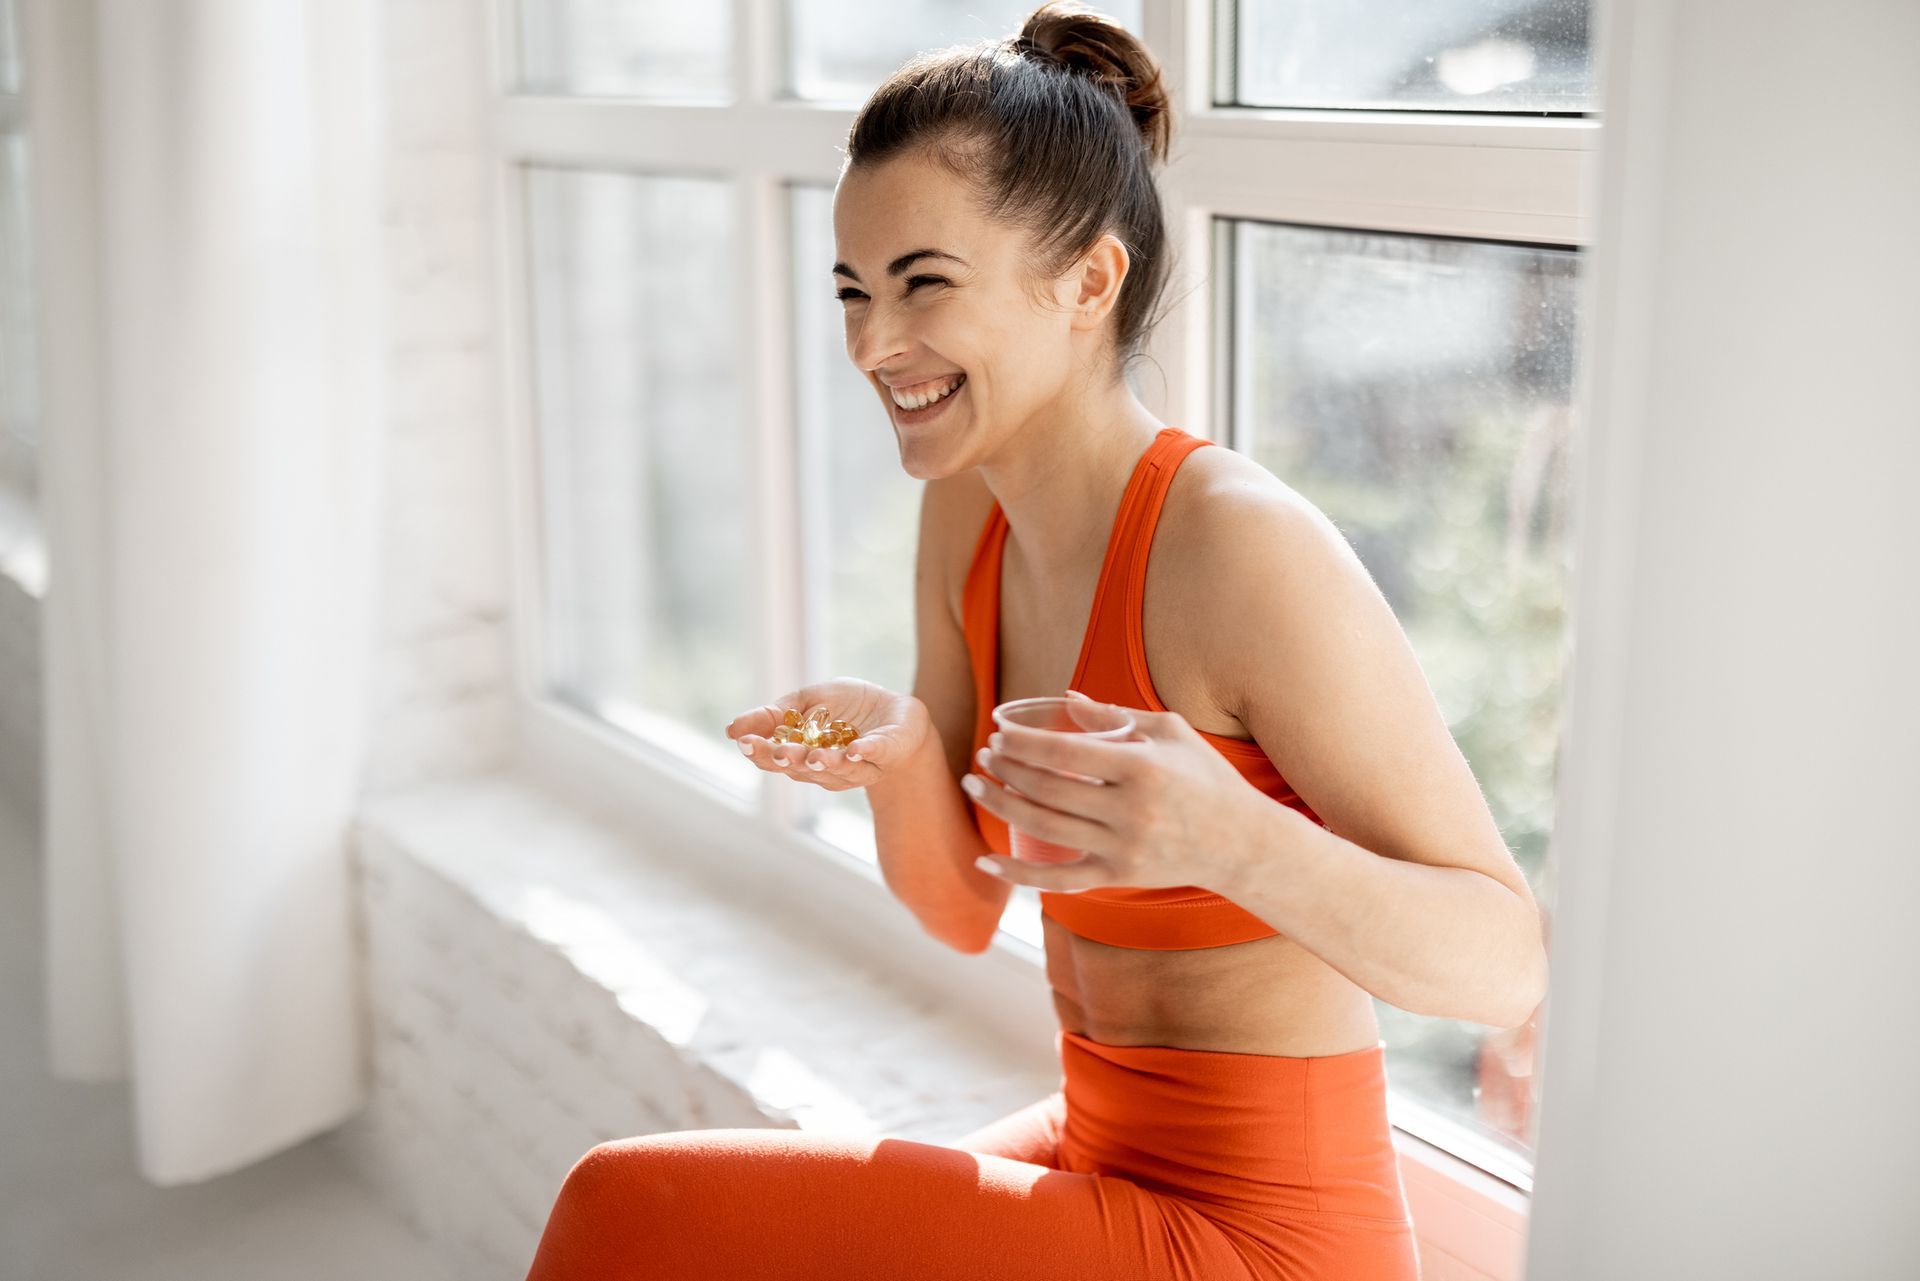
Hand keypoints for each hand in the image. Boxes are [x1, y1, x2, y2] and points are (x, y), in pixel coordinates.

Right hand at [725, 678, 929, 792]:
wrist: (898, 711)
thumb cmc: (848, 706)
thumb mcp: (807, 700)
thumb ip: (775, 714)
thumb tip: (732, 728)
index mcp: (804, 755)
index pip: (777, 758)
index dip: (761, 752)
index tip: (744, 742)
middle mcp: (828, 768)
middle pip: (804, 769)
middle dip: (790, 760)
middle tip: (777, 753)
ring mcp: (858, 766)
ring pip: (839, 770)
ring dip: (825, 763)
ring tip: (813, 756)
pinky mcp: (887, 754)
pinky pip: (875, 756)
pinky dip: (864, 754)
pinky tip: (854, 751)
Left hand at [965, 689, 1266, 892]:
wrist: (1242, 843)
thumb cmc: (1207, 778)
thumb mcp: (1171, 733)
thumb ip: (1115, 716)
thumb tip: (1064, 699)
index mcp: (1142, 768)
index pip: (1065, 753)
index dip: (1023, 744)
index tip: (999, 734)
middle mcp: (1130, 811)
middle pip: (1047, 790)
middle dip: (1006, 770)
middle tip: (983, 755)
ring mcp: (1122, 849)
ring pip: (1044, 828)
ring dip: (1002, 805)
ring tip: (977, 785)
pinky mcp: (1118, 877)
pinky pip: (1057, 880)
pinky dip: (1017, 875)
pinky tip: (984, 862)